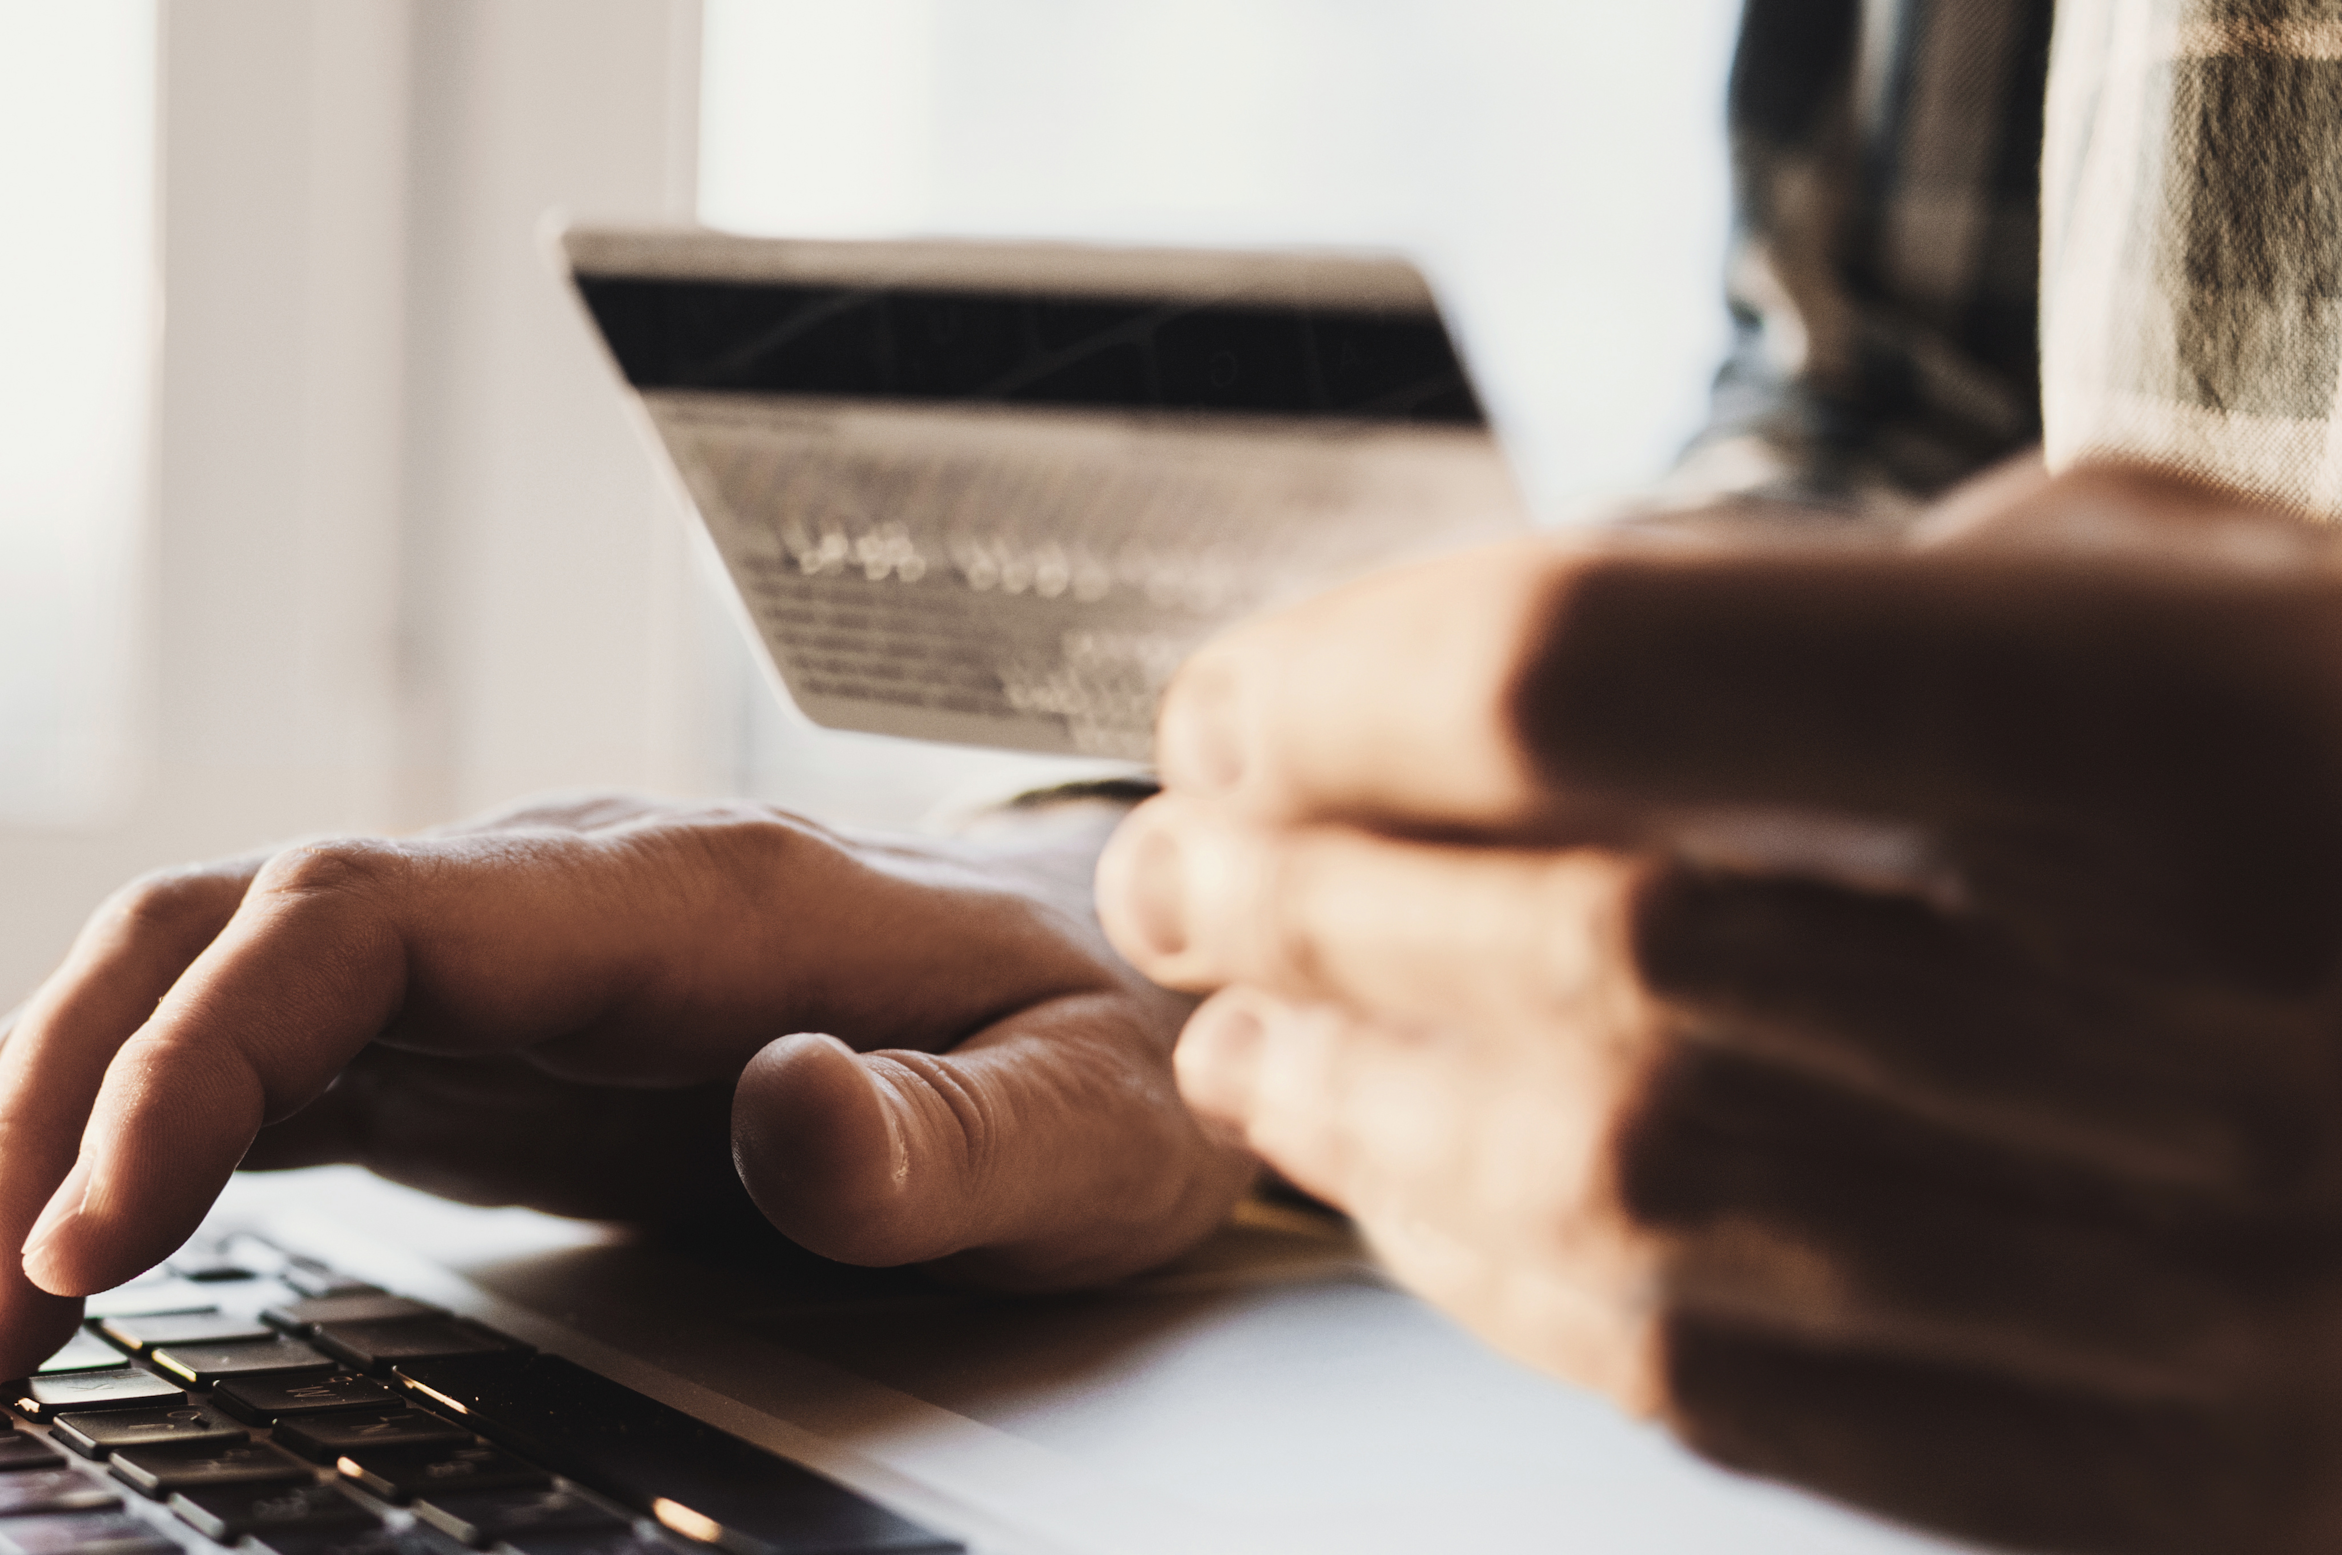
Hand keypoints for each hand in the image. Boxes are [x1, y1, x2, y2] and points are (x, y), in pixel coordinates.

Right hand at [0, 792, 1253, 1387]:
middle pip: (200, 945)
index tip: (91, 1233)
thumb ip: (944, 1138)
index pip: (343, 919)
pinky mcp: (449, 1053)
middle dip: (39, 1115)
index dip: (191, 1057)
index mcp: (650, 900)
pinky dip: (84, 1151)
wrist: (1106, 993)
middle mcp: (519, 904)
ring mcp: (468, 969)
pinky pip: (222, 1071)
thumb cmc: (1095, 1051)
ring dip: (13, 1131)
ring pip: (172, 995)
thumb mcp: (1087, 1124)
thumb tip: (792, 1130)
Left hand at [1100, 462, 2341, 1553]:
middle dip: (1299, 888)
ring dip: (1356, 1094)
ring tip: (1237, 1023)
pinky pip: (1726, 1376)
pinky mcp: (2157, 1463)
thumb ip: (1951, 588)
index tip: (1239, 692)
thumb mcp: (2274, 597)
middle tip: (1173, 857)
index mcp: (2172, 724)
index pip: (1589, 673)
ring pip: (1602, 1177)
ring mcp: (2167, 1260)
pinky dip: (1505, 1279)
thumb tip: (1608, 665)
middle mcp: (2159, 999)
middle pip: (1554, 930)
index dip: (1348, 676)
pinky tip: (1405, 1192)